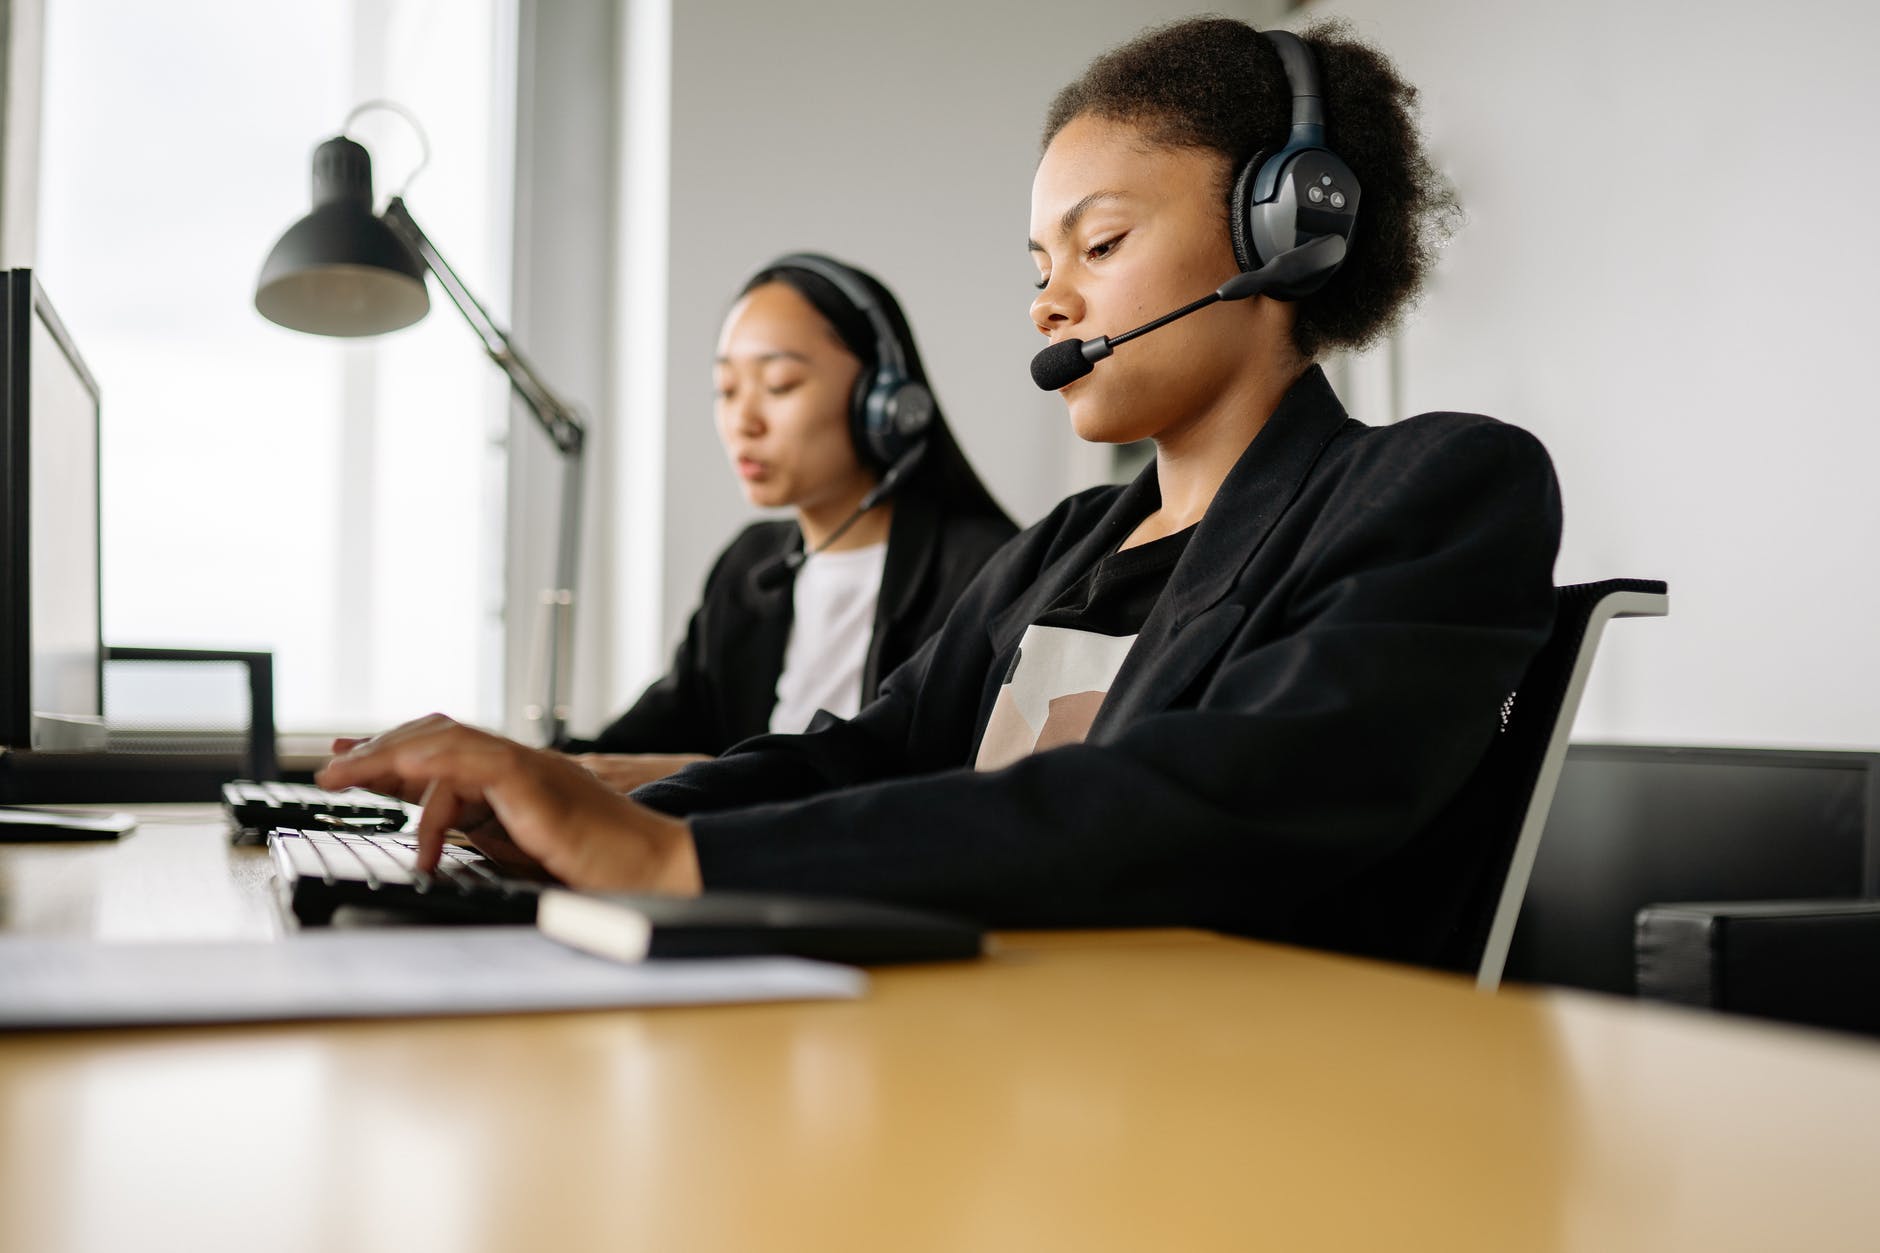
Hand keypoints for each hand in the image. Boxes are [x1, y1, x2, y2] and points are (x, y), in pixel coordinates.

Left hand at [318, 715, 701, 893]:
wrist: (657, 870)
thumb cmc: (604, 870)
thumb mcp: (524, 852)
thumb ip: (483, 836)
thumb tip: (433, 836)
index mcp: (513, 783)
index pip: (441, 756)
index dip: (389, 755)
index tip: (345, 760)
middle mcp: (517, 766)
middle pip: (435, 737)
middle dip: (376, 750)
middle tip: (330, 769)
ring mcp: (528, 770)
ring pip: (445, 743)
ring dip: (386, 757)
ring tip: (344, 777)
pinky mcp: (536, 784)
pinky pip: (473, 764)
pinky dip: (431, 769)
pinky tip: (398, 778)